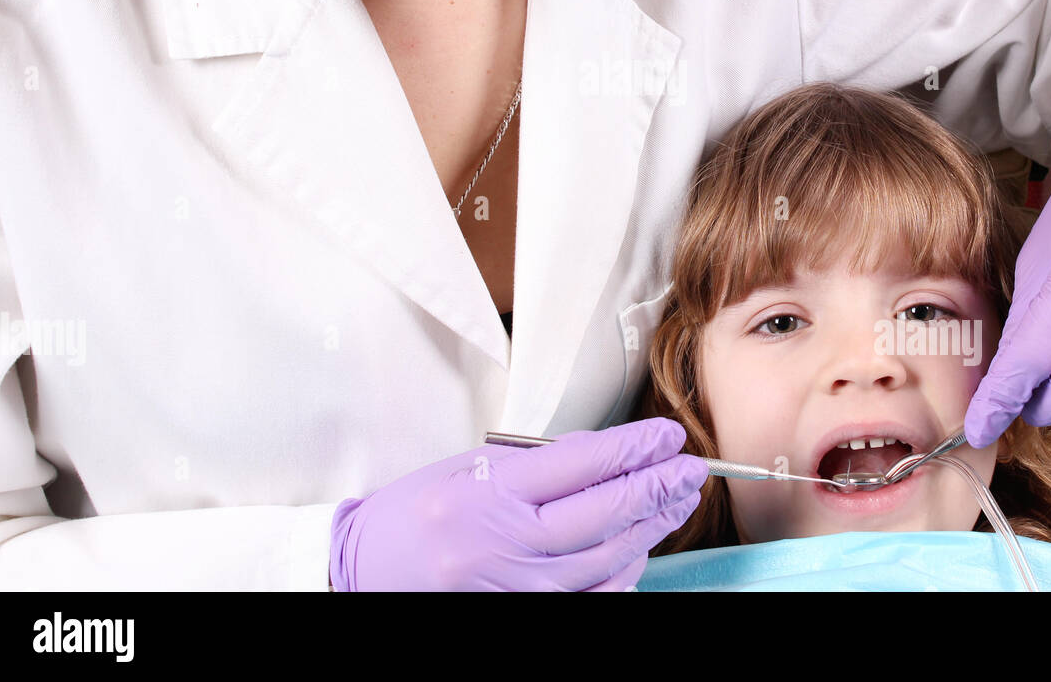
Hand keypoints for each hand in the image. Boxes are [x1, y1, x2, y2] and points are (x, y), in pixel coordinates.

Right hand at [329, 417, 707, 590]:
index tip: (667, 436)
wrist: (358, 575)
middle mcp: (502, 542)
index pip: (581, 463)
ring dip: (649, 529)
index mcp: (487, 493)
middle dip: (657, 486)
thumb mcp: (464, 469)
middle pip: (603, 512)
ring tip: (678, 503)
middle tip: (692, 468)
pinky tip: (640, 550)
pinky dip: (621, 575)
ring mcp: (513, 589)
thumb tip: (600, 455)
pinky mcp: (517, 615)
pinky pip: (589, 599)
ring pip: (605, 560)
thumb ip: (532, 465)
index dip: (634, 447)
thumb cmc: (410, 515)